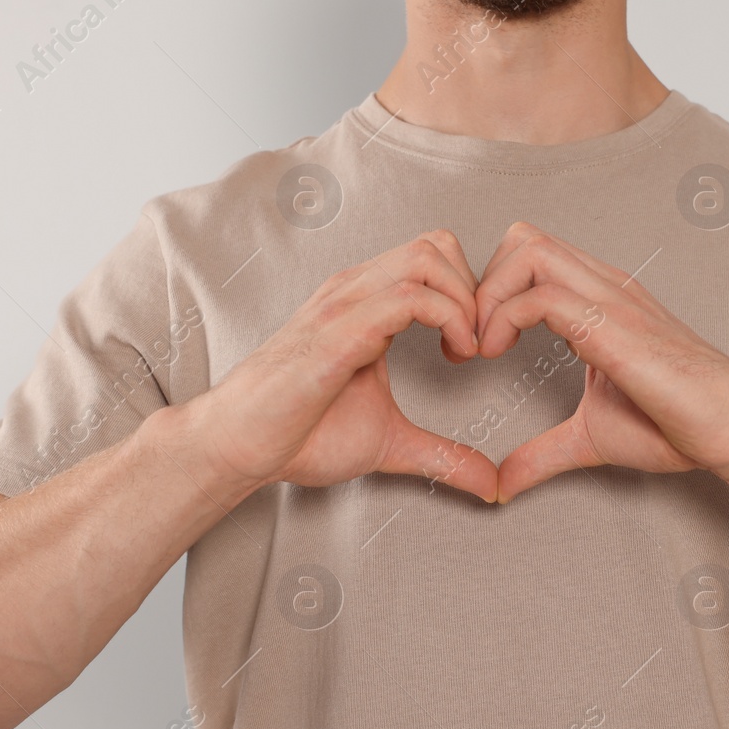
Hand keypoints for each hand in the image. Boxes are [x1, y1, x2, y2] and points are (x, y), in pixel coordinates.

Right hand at [194, 231, 498, 502]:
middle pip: (436, 245)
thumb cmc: (297, 434)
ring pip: (425, 259)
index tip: (478, 347)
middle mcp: (355, 293)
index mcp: (364, 304)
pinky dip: (448, 318)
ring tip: (470, 350)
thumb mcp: (389, 442)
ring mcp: (344, 308)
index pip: (432, 258)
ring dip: (466, 302)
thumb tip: (490, 483)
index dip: (470, 294)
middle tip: (482, 343)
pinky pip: (406, 299)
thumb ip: (442, 455)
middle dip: (475, 290)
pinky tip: (454, 356)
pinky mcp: (338, 334)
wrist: (238, 446)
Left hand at [474, 222, 728, 502]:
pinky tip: (496, 357)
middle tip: (469, 342)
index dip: (488, 292)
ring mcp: (609, 300)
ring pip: (527, 249)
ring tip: (480, 349)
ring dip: (487, 296)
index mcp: (597, 300)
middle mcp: (602, 287)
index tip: (473, 347)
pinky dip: (502, 320)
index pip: (527, 255)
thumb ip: (540, 454)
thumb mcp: (589, 438)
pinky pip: (542, 296)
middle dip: (480, 283)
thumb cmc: (677, 425)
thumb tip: (500, 485)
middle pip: (521, 236)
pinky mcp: (612, 327)